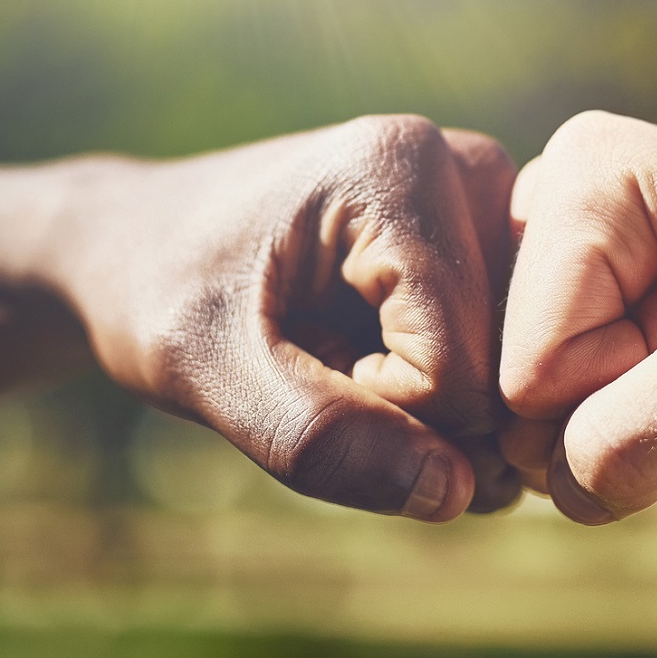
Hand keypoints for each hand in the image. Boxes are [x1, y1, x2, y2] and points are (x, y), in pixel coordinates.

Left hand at [49, 115, 520, 520]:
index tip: (296, 367)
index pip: (461, 369)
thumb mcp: (202, 371)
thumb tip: (454, 493)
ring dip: (438, 411)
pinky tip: (375, 358)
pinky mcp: (494, 237)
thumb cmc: (157, 294)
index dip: (381, 413)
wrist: (137, 245)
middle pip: (505, 368)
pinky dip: (450, 394)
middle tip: (320, 371)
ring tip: (343, 360)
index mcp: (399, 167)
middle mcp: (466, 164)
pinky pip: (512, 360)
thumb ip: (318, 435)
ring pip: (519, 371)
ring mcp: (490, 199)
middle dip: (422, 417)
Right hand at [500, 111, 656, 523]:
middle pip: (520, 390)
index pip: (530, 363)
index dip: (625, 394)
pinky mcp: (602, 323)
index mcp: (590, 176)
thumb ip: (634, 435)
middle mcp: (565, 208)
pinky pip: (571, 430)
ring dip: (636, 438)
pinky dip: (643, 446)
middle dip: (620, 419)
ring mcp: (579, 271)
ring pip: (542, 421)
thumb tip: (557, 492)